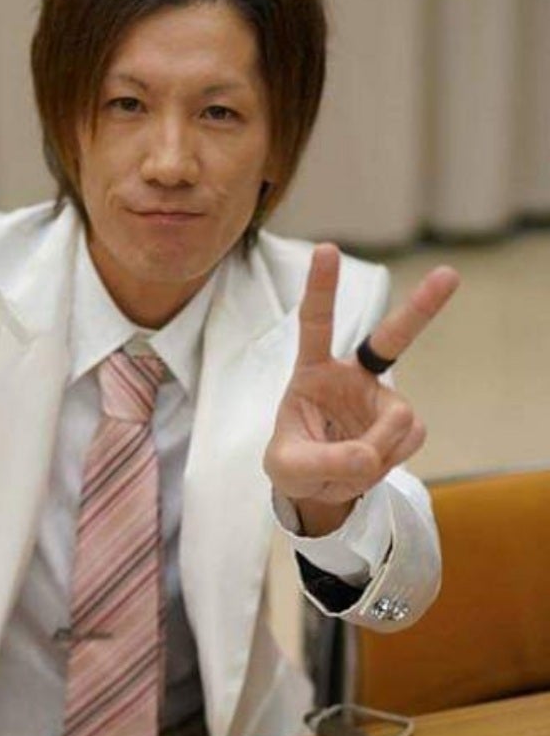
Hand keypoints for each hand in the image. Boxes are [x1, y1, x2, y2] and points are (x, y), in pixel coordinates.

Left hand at [264, 244, 458, 535]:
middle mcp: (353, 377)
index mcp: (314, 371)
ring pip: (399, 418)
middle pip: (392, 337)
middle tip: (449, 275)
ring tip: (350, 463)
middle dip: (422, 307)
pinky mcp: (403, 423)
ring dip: (378, 448)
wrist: (318, 487)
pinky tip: (371, 462)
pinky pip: (410, 439)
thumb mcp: (288, 468)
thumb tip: (368, 455)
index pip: (317, 324)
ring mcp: (382, 398)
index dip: (321, 288)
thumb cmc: (293, 463)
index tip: (326, 248)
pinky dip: (390, 460)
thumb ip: (320, 462)